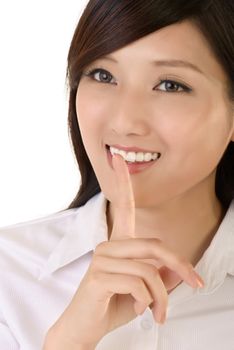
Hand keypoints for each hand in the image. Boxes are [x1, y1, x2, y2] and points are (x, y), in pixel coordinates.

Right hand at [46, 154, 203, 347]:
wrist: (85, 329)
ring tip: (158, 312)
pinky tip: (139, 309)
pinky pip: (139, 283)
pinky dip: (148, 302)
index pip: (123, 208)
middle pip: (155, 245)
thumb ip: (161, 276)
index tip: (118, 159)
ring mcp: (101, 259)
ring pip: (150, 270)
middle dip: (181, 266)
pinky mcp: (98, 275)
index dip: (123, 182)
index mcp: (118, 244)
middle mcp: (108, 245)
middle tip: (196, 284)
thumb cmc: (113, 305)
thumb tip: (178, 270)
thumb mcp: (145, 291)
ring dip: (162, 297)